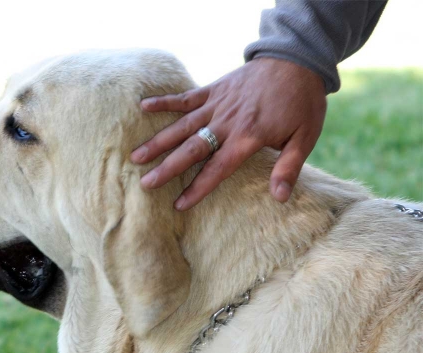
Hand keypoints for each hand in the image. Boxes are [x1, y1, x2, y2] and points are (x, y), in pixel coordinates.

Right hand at [131, 58, 326, 209]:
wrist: (297, 60)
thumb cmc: (302, 102)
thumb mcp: (305, 138)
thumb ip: (289, 168)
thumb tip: (280, 198)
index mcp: (248, 137)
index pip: (218, 168)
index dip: (198, 188)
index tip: (179, 204)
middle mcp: (227, 122)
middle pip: (192, 149)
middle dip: (167, 168)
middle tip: (145, 183)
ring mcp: (217, 104)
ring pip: (182, 126)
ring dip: (159, 141)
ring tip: (136, 156)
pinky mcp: (213, 89)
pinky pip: (185, 97)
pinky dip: (164, 101)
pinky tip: (143, 106)